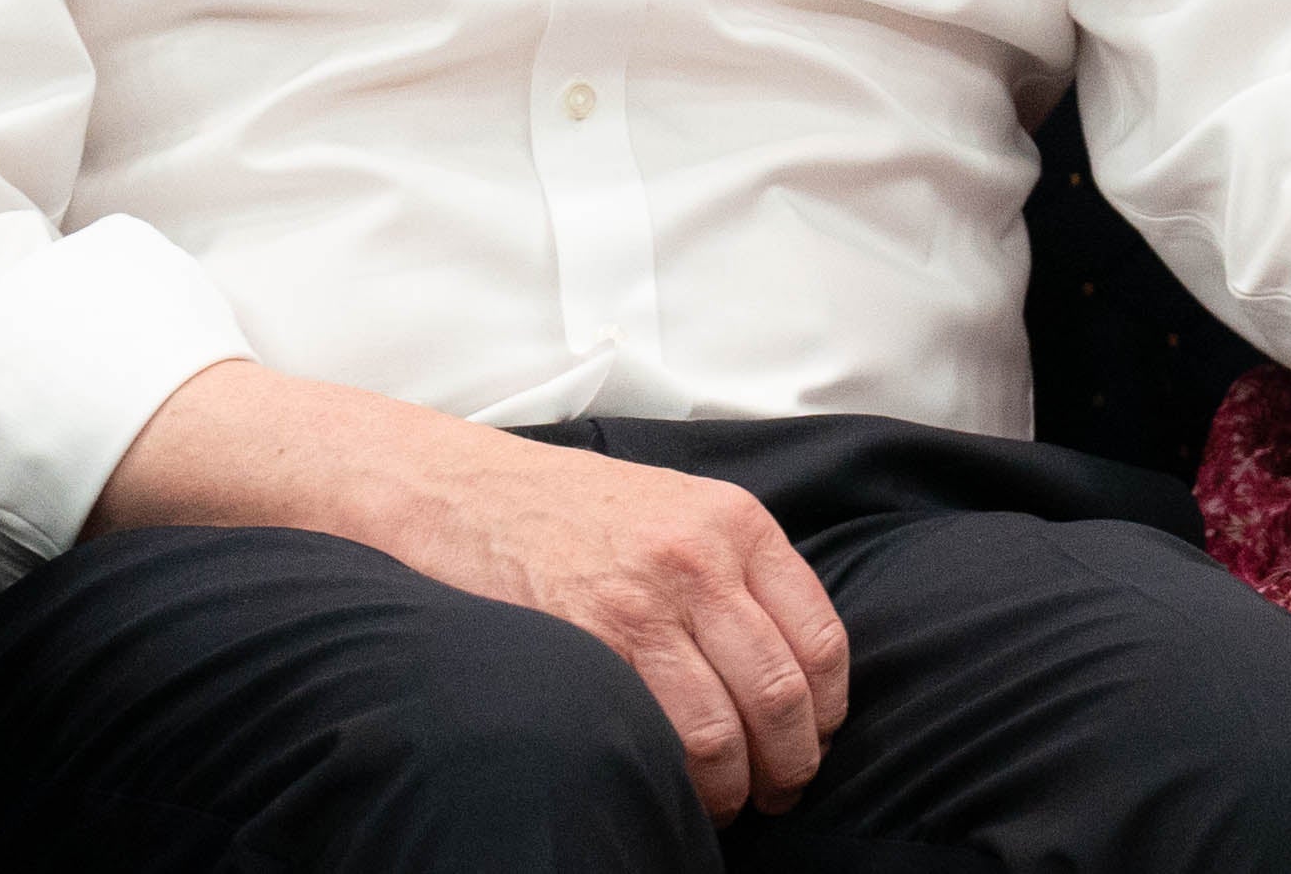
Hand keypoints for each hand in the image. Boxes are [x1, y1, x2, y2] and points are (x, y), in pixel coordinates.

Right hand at [370, 431, 850, 821]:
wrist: (463, 490)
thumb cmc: (570, 510)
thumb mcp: (675, 507)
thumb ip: (737, 570)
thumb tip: (795, 669)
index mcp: (734, 520)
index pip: (821, 638)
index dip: (827, 710)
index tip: (813, 739)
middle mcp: (699, 557)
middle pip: (783, 693)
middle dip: (791, 763)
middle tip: (778, 790)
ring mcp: (644, 599)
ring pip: (727, 730)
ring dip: (738, 787)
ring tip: (728, 800)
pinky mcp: (591, 639)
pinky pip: (665, 736)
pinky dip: (683, 781)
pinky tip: (678, 785)